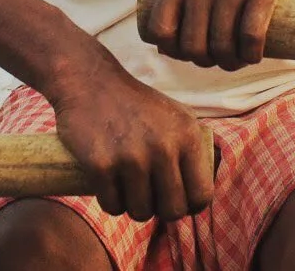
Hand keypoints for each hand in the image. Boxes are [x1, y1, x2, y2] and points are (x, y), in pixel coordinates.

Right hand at [51, 66, 214, 221]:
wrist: (92, 82)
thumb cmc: (137, 103)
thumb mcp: (178, 115)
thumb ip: (193, 148)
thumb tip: (202, 190)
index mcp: (187, 135)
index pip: (201, 195)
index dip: (190, 206)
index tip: (177, 200)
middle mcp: (164, 147)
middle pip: (172, 211)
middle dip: (161, 211)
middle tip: (151, 198)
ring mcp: (132, 157)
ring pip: (141, 212)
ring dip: (134, 208)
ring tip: (129, 190)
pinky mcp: (101, 165)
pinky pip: (113, 206)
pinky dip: (112, 203)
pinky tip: (110, 188)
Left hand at [142, 0, 294, 69]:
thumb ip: (178, 0)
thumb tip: (164, 49)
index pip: (160, 29)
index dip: (172, 51)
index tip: (188, 53)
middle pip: (193, 45)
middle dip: (205, 61)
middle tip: (217, 57)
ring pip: (222, 45)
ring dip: (230, 63)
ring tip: (236, 60)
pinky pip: (250, 37)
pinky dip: (251, 55)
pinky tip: (252, 56)